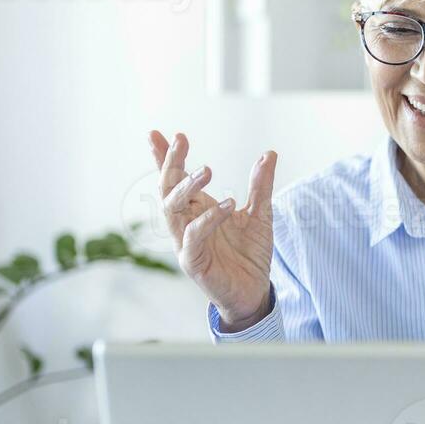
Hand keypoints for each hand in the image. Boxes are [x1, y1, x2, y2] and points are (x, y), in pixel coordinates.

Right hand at [149, 131, 277, 330]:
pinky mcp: (193, 261)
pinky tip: (228, 205)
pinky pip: (192, 237)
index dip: (163, 157)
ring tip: (207, 170)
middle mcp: (186, 222)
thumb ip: (261, 186)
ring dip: (186, 187)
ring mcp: (186, 241)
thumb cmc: (249, 253)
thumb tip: (269, 154)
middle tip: (181, 140)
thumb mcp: (261, 213)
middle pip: (167, 188)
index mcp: (198, 208)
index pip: (175, 179)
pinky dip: (208, 220)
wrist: (254, 290)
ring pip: (171, 210)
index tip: (156, 133)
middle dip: (170, 162)